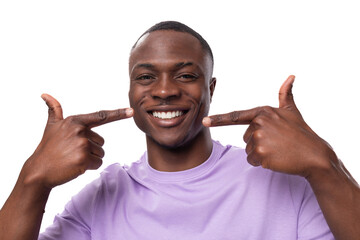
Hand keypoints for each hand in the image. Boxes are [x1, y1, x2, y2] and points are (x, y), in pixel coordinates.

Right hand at [22, 94, 132, 188]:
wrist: (39, 170)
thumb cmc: (48, 147)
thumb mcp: (51, 126)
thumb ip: (54, 110)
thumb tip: (45, 95)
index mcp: (75, 121)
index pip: (101, 116)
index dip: (118, 114)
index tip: (131, 111)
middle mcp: (80, 131)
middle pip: (101, 141)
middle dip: (91, 149)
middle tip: (73, 152)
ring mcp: (82, 145)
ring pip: (100, 153)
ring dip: (90, 158)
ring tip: (73, 158)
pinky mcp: (83, 159)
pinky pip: (98, 163)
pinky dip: (90, 167)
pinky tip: (75, 166)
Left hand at [203, 75, 334, 176]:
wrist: (314, 154)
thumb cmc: (301, 132)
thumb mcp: (292, 111)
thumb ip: (285, 94)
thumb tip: (291, 76)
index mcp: (263, 112)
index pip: (236, 116)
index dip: (218, 119)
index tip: (204, 121)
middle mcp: (259, 124)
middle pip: (246, 138)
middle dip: (259, 142)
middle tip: (277, 142)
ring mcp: (259, 139)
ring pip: (249, 150)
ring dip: (261, 153)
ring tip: (278, 150)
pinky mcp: (261, 154)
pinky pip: (252, 161)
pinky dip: (262, 162)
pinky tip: (276, 158)